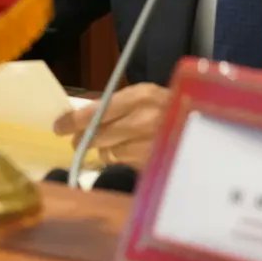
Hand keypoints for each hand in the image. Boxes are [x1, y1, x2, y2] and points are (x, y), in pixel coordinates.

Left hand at [53, 82, 170, 169]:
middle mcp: (144, 120)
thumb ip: (113, 106)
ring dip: (106, 149)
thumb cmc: (166, 107)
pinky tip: (133, 150)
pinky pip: (124, 163)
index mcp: (140, 96)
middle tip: (78, 140)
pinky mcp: (153, 164)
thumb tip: (78, 119)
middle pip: (99, 135)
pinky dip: (122, 158)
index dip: (75, 121)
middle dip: (85, 139)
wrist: (202, 125)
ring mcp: (150, 145)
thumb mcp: (142, 97)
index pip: (97, 111)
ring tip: (116, 142)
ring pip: (109, 152)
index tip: (59, 127)